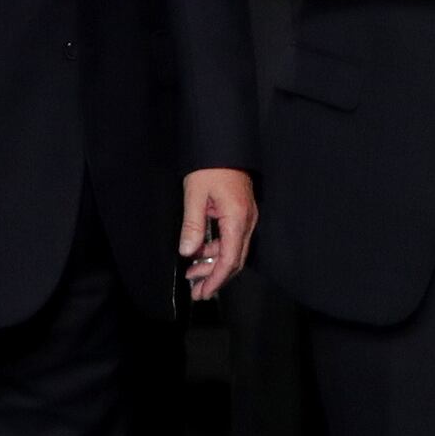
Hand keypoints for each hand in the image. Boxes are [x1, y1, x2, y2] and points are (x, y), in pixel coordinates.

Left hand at [177, 167, 256, 301]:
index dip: (217, 279)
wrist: (224, 143)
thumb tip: (187, 252)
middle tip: (197, 291)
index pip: (229, 259)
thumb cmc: (210, 166)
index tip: (204, 292)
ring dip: (214, 264)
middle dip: (215, 277)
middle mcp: (246, 221)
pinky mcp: (241, 213)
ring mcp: (246, 217)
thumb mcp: (195, 195)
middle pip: (234, 260)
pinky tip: (200, 252)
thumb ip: (192, 226)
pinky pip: (232, 239)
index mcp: (237, 219)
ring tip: (193, 273)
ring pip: (233, 251)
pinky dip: (217, 250)